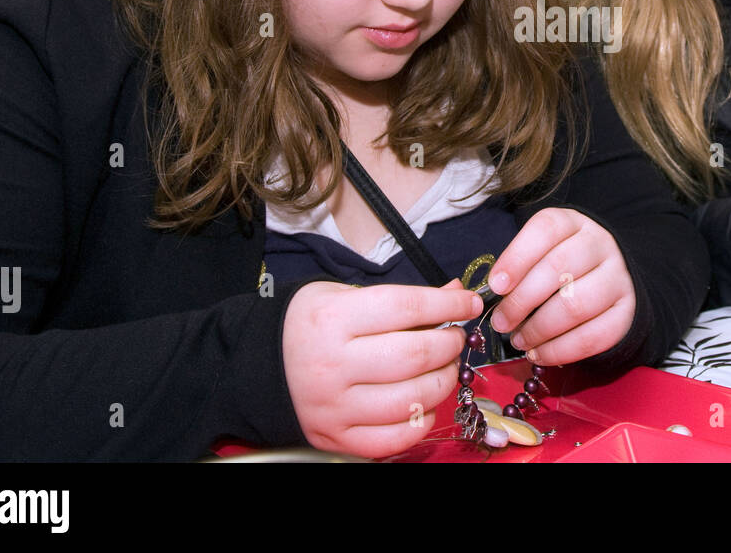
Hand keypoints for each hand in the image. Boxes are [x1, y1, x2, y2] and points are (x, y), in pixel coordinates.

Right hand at [281, 280, 480, 456]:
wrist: (261, 365)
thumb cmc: (312, 325)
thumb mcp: (347, 296)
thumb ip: (403, 298)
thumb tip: (456, 292)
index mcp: (333, 319)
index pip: (407, 307)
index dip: (448, 303)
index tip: (469, 302)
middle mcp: (332, 364)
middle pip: (415, 356)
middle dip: (449, 344)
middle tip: (453, 337)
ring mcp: (334, 406)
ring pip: (413, 399)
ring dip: (443, 381)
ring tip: (443, 367)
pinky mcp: (336, 437)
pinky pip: (396, 437)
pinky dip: (422, 419)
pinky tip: (423, 402)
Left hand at [486, 208, 635, 365]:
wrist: (609, 278)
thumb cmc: (562, 266)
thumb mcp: (541, 252)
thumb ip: (518, 268)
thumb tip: (490, 296)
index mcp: (573, 223)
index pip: (546, 230)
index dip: (517, 257)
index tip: (495, 286)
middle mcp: (600, 245)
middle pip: (558, 268)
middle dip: (521, 301)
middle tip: (500, 323)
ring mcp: (618, 278)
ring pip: (575, 305)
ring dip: (539, 329)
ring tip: (519, 341)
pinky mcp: (627, 312)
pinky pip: (594, 336)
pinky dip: (560, 351)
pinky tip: (539, 354)